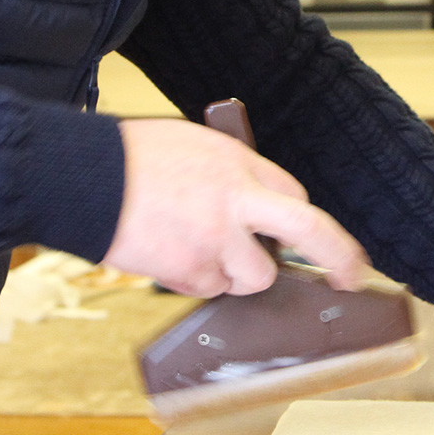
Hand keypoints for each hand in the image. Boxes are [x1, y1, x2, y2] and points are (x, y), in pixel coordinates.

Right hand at [101, 118, 367, 297]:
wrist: (82, 178)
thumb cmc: (129, 158)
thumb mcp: (192, 146)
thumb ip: (229, 176)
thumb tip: (250, 209)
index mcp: (239, 163)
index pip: (296, 197)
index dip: (306, 225)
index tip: (326, 242)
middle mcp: (237, 200)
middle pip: (309, 231)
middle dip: (339, 256)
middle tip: (351, 277)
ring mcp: (216, 238)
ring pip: (253, 277)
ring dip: (233, 273)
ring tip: (195, 248)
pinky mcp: (191, 269)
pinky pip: (208, 288)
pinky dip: (192, 279)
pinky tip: (167, 253)